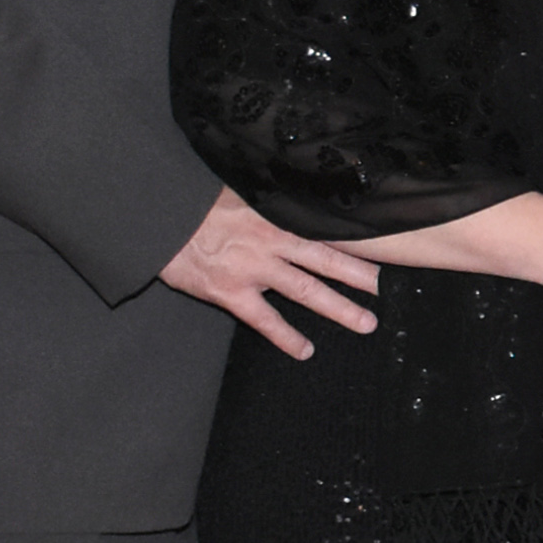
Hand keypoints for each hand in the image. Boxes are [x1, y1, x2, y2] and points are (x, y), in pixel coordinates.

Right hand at [159, 187, 381, 358]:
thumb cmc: (194, 203)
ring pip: (305, 291)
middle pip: (326, 260)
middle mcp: (270, 243)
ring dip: (338, 308)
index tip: (381, 245)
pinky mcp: (231, 292)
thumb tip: (292, 199)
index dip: (353, 239)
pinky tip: (305, 351)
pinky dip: (286, 337)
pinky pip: (265, 320)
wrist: (156, 219)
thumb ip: (266, 202)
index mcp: (274, 216)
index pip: (323, 229)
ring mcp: (253, 270)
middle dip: (359, 275)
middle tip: (385, 289)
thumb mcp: (238, 192)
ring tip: (366, 323)